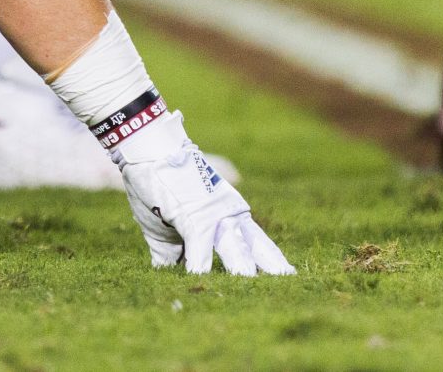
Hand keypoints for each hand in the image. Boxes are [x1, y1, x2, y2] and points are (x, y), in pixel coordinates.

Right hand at [115, 111, 293, 275]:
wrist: (149, 149)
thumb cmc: (159, 186)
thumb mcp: (169, 226)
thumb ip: (174, 252)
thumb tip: (172, 275)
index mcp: (231, 216)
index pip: (256, 245)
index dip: (268, 263)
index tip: (282, 278)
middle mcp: (231, 215)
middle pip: (258, 248)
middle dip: (273, 269)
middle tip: (292, 283)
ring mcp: (215, 216)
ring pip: (237, 251)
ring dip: (244, 274)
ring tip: (256, 294)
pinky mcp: (194, 218)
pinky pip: (200, 251)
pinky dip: (199, 269)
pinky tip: (200, 283)